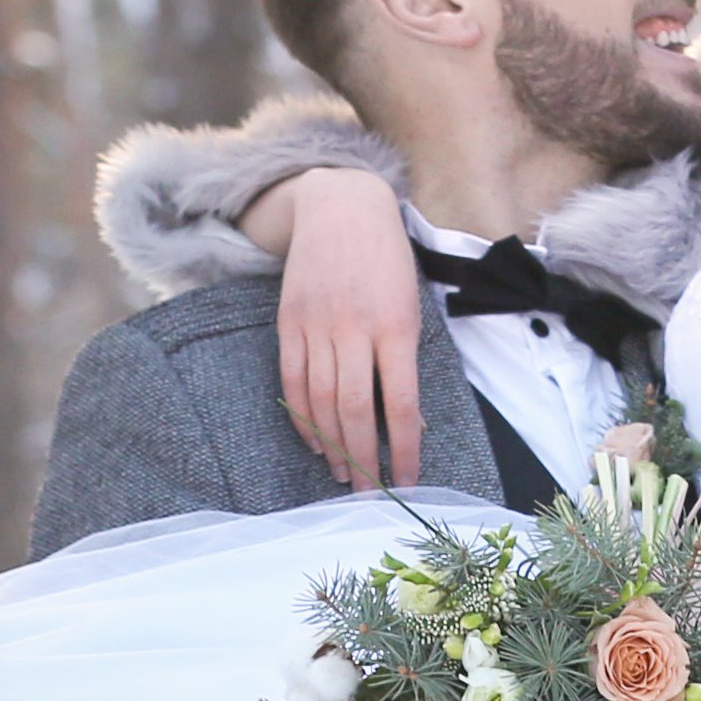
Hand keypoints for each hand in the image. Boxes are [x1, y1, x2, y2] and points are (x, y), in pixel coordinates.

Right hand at [265, 170, 429, 490]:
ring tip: (342, 474)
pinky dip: (302, 416)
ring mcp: (316, 325)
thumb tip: (406, 423)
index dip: (403, 448)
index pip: (400, 403)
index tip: (407, 480)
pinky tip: (314, 440)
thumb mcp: (411, 306)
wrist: (340, 207)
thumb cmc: (387, 261)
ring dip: (331, 444)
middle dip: (363, 458)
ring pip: (320, 400)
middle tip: (368, 493)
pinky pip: (292, 380)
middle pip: (355, 409)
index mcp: (395, 326)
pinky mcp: (289, 322)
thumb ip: (406, 361)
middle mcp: (353, 328)